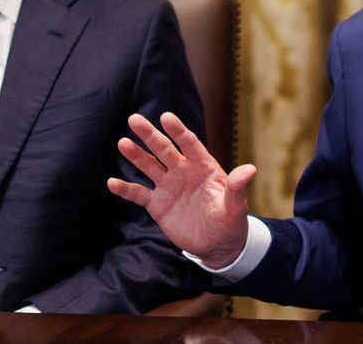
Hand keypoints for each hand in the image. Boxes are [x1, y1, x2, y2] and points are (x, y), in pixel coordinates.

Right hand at [108, 112, 256, 267]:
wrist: (217, 244)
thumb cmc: (230, 221)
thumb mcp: (235, 206)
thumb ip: (237, 188)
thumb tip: (250, 169)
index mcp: (203, 167)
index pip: (189, 144)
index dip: (178, 131)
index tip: (166, 117)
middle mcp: (183, 172)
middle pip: (163, 149)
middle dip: (150, 135)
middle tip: (134, 119)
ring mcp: (168, 186)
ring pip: (149, 166)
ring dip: (135, 155)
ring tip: (122, 143)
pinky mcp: (157, 204)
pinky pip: (139, 194)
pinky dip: (125, 189)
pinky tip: (112, 182)